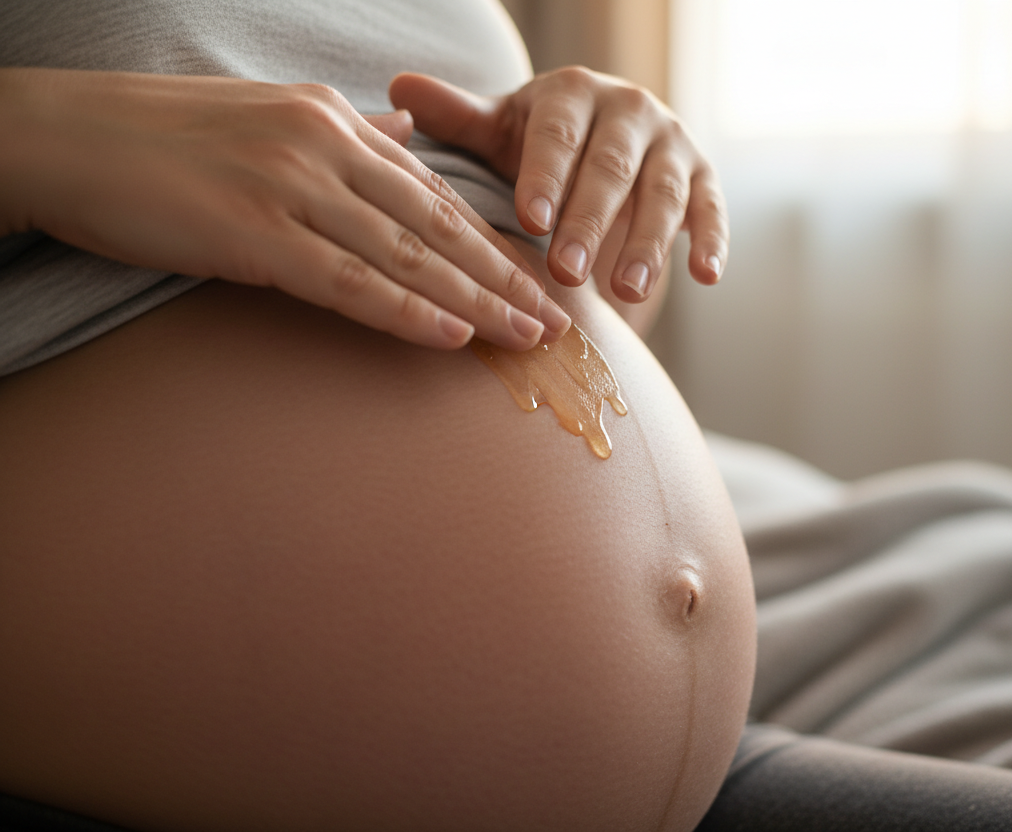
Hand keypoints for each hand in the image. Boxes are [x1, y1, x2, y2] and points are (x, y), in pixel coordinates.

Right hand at [0, 68, 570, 350]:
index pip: (431, 191)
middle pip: (439, 224)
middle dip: (505, 277)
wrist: (62, 136)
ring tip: (528, 338)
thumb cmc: (158, 139)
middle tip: (557, 320)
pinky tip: (452, 335)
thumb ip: (342, 138)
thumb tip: (401, 144)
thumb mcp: (266, 119)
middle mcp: (325, 145)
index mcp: (332, 119)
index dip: (490, 240)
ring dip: (478, 302)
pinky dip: (407, 310)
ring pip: (410, 254)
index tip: (533, 278)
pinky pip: (349, 281)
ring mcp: (292, 187)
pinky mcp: (255, 232)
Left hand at [389, 67, 728, 302]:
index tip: (528, 220)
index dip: (545, 176)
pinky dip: (712, 241)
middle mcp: (629, 111)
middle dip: (589, 222)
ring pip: (662, 194)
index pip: (558, 136)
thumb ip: (459, 118)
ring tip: (626, 290)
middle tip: (565, 272)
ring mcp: (672, 145)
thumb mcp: (500, 130)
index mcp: (574, 95)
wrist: (606, 142)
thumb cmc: (540, 144)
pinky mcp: (703, 178)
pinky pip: (710, 209)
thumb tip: (399, 89)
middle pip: (610, 169)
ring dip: (648, 243)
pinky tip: (706, 276)